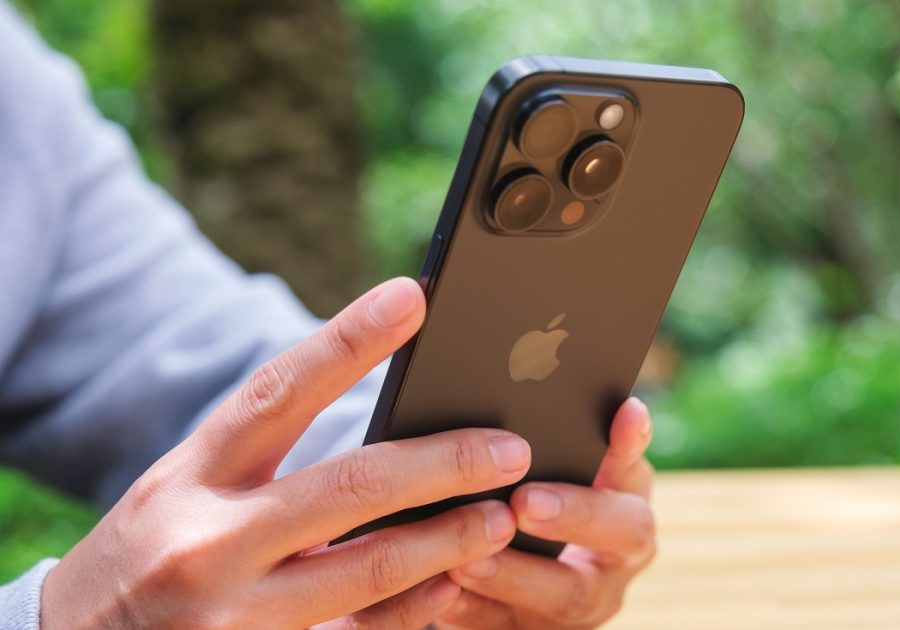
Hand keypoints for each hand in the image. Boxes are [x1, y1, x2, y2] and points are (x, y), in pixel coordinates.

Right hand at [40, 278, 532, 629]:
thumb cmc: (151, 553)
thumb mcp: (184, 490)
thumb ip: (261, 458)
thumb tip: (382, 417)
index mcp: (189, 476)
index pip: (277, 391)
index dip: (348, 339)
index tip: (413, 297)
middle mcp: (207, 541)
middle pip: (349, 485)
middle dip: (442, 462)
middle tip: (510, 447)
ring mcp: (231, 614)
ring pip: (368, 570)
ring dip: (448, 541)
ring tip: (499, 517)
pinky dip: (414, 606)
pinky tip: (453, 583)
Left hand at [438, 397, 656, 628]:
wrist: (506, 580)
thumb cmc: (518, 498)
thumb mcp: (543, 469)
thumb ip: (542, 438)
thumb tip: (510, 376)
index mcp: (625, 496)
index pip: (637, 463)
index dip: (632, 442)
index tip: (624, 410)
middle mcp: (619, 551)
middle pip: (625, 532)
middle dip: (577, 515)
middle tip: (527, 500)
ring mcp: (585, 600)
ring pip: (568, 596)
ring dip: (516, 574)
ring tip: (468, 555)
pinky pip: (510, 627)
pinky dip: (475, 610)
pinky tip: (442, 590)